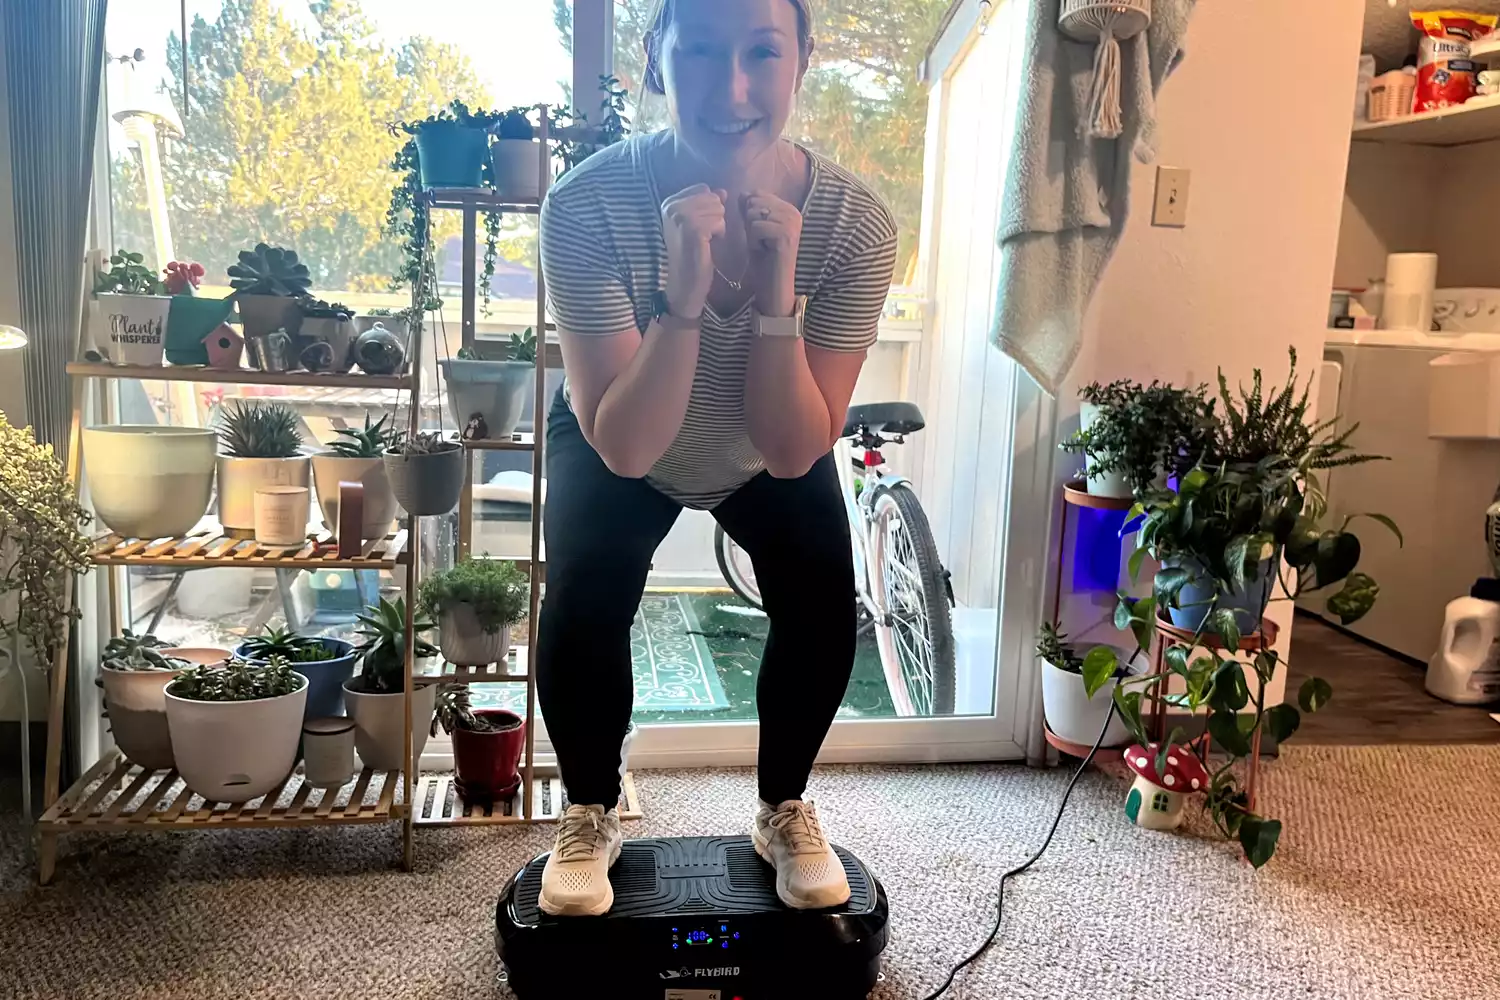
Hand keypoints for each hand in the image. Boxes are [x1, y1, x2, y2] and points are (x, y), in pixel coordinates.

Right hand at [661, 183, 726, 319]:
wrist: (685, 282)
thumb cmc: (692, 254)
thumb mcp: (698, 224)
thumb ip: (707, 204)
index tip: (697, 227)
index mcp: (669, 203)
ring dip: (717, 226)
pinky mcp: (693, 228)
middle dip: (714, 217)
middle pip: (712, 197)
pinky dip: (719, 234)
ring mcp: (681, 216)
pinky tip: (706, 245)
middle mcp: (672, 206)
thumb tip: (722, 191)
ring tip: (703, 241)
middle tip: (701, 236)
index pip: (704, 189)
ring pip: (718, 209)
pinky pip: (720, 222)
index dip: (709, 208)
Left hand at [741, 192, 802, 316]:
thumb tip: (742, 193)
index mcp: (788, 208)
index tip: (760, 235)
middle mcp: (793, 212)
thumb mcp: (754, 230)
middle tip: (762, 242)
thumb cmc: (764, 260)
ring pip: (753, 214)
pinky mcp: (786, 235)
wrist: (773, 286)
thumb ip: (749, 210)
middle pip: (754, 203)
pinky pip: (756, 227)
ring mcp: (792, 223)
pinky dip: (754, 241)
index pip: (756, 195)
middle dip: (750, 224)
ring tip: (763, 247)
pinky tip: (764, 251)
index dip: (749, 215)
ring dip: (751, 234)